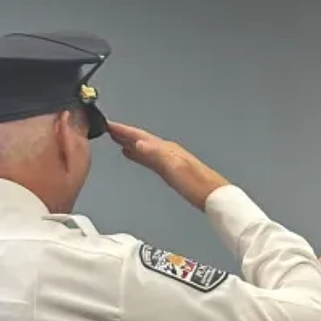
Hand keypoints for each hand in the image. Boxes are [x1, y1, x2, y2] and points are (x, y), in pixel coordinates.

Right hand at [106, 121, 228, 210]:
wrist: (213, 196)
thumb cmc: (196, 184)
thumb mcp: (173, 168)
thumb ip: (155, 154)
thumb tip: (137, 143)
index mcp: (166, 149)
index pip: (140, 136)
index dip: (124, 130)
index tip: (108, 124)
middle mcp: (167, 151)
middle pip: (142, 139)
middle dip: (125, 134)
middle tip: (107, 129)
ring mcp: (169, 160)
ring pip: (145, 148)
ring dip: (131, 143)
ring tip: (117, 140)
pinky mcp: (171, 171)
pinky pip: (150, 159)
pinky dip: (139, 155)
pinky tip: (135, 156)